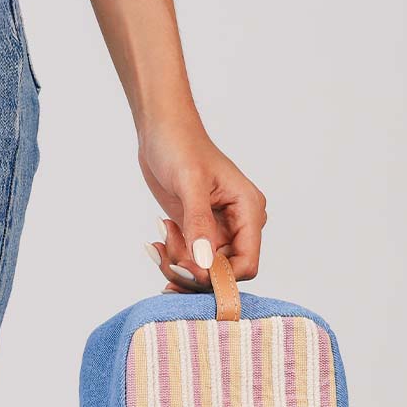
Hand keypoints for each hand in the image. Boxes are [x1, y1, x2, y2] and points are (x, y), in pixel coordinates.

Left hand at [138, 116, 267, 292]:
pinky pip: (190, 261)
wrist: (162, 131)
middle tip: (165, 249)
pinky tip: (158, 240)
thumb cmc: (180, 144)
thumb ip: (198, 224)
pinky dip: (172, 258)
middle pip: (222, 273)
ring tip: (160, 238)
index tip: (187, 267)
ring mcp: (220, 231)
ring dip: (178, 264)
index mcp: (249, 210)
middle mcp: (239, 225)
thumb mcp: (190, 182)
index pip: (246, 264)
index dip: (218, 276)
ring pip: (203, 271)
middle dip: (192, 269)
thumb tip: (204, 261)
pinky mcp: (200, 233)